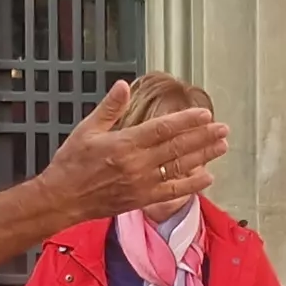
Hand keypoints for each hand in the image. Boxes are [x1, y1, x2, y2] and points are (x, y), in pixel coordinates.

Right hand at [41, 80, 227, 219]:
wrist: (62, 199)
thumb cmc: (72, 163)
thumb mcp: (86, 129)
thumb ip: (109, 108)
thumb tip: (123, 86)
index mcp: (124, 144)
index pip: (162, 129)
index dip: (186, 121)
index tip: (204, 114)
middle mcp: (137, 164)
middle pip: (177, 148)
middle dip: (203, 137)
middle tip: (223, 128)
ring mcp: (142, 184)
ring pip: (179, 168)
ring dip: (203, 156)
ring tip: (222, 146)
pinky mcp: (142, 199)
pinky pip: (172, 191)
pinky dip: (191, 185)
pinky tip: (208, 177)